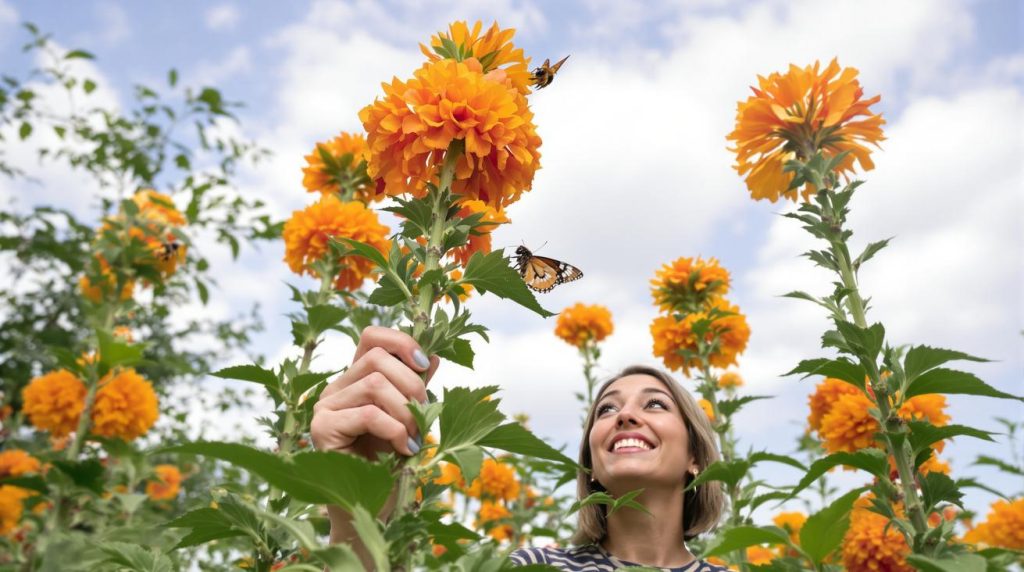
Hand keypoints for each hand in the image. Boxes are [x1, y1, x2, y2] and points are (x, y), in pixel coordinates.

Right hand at [310, 326, 439, 459]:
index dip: (401, 341)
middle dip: (411, 384)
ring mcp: (325, 406)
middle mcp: (336, 388)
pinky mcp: (322, 428)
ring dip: (406, 411)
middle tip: (423, 416)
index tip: (424, 363)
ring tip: (413, 435)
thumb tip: (434, 357)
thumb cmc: (389, 462)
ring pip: (375, 384)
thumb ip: (416, 390)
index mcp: (356, 379)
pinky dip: (395, 430)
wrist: (371, 505)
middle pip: (377, 358)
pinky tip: (404, 449)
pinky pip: (368, 414)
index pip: (371, 336)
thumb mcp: (409, 419)